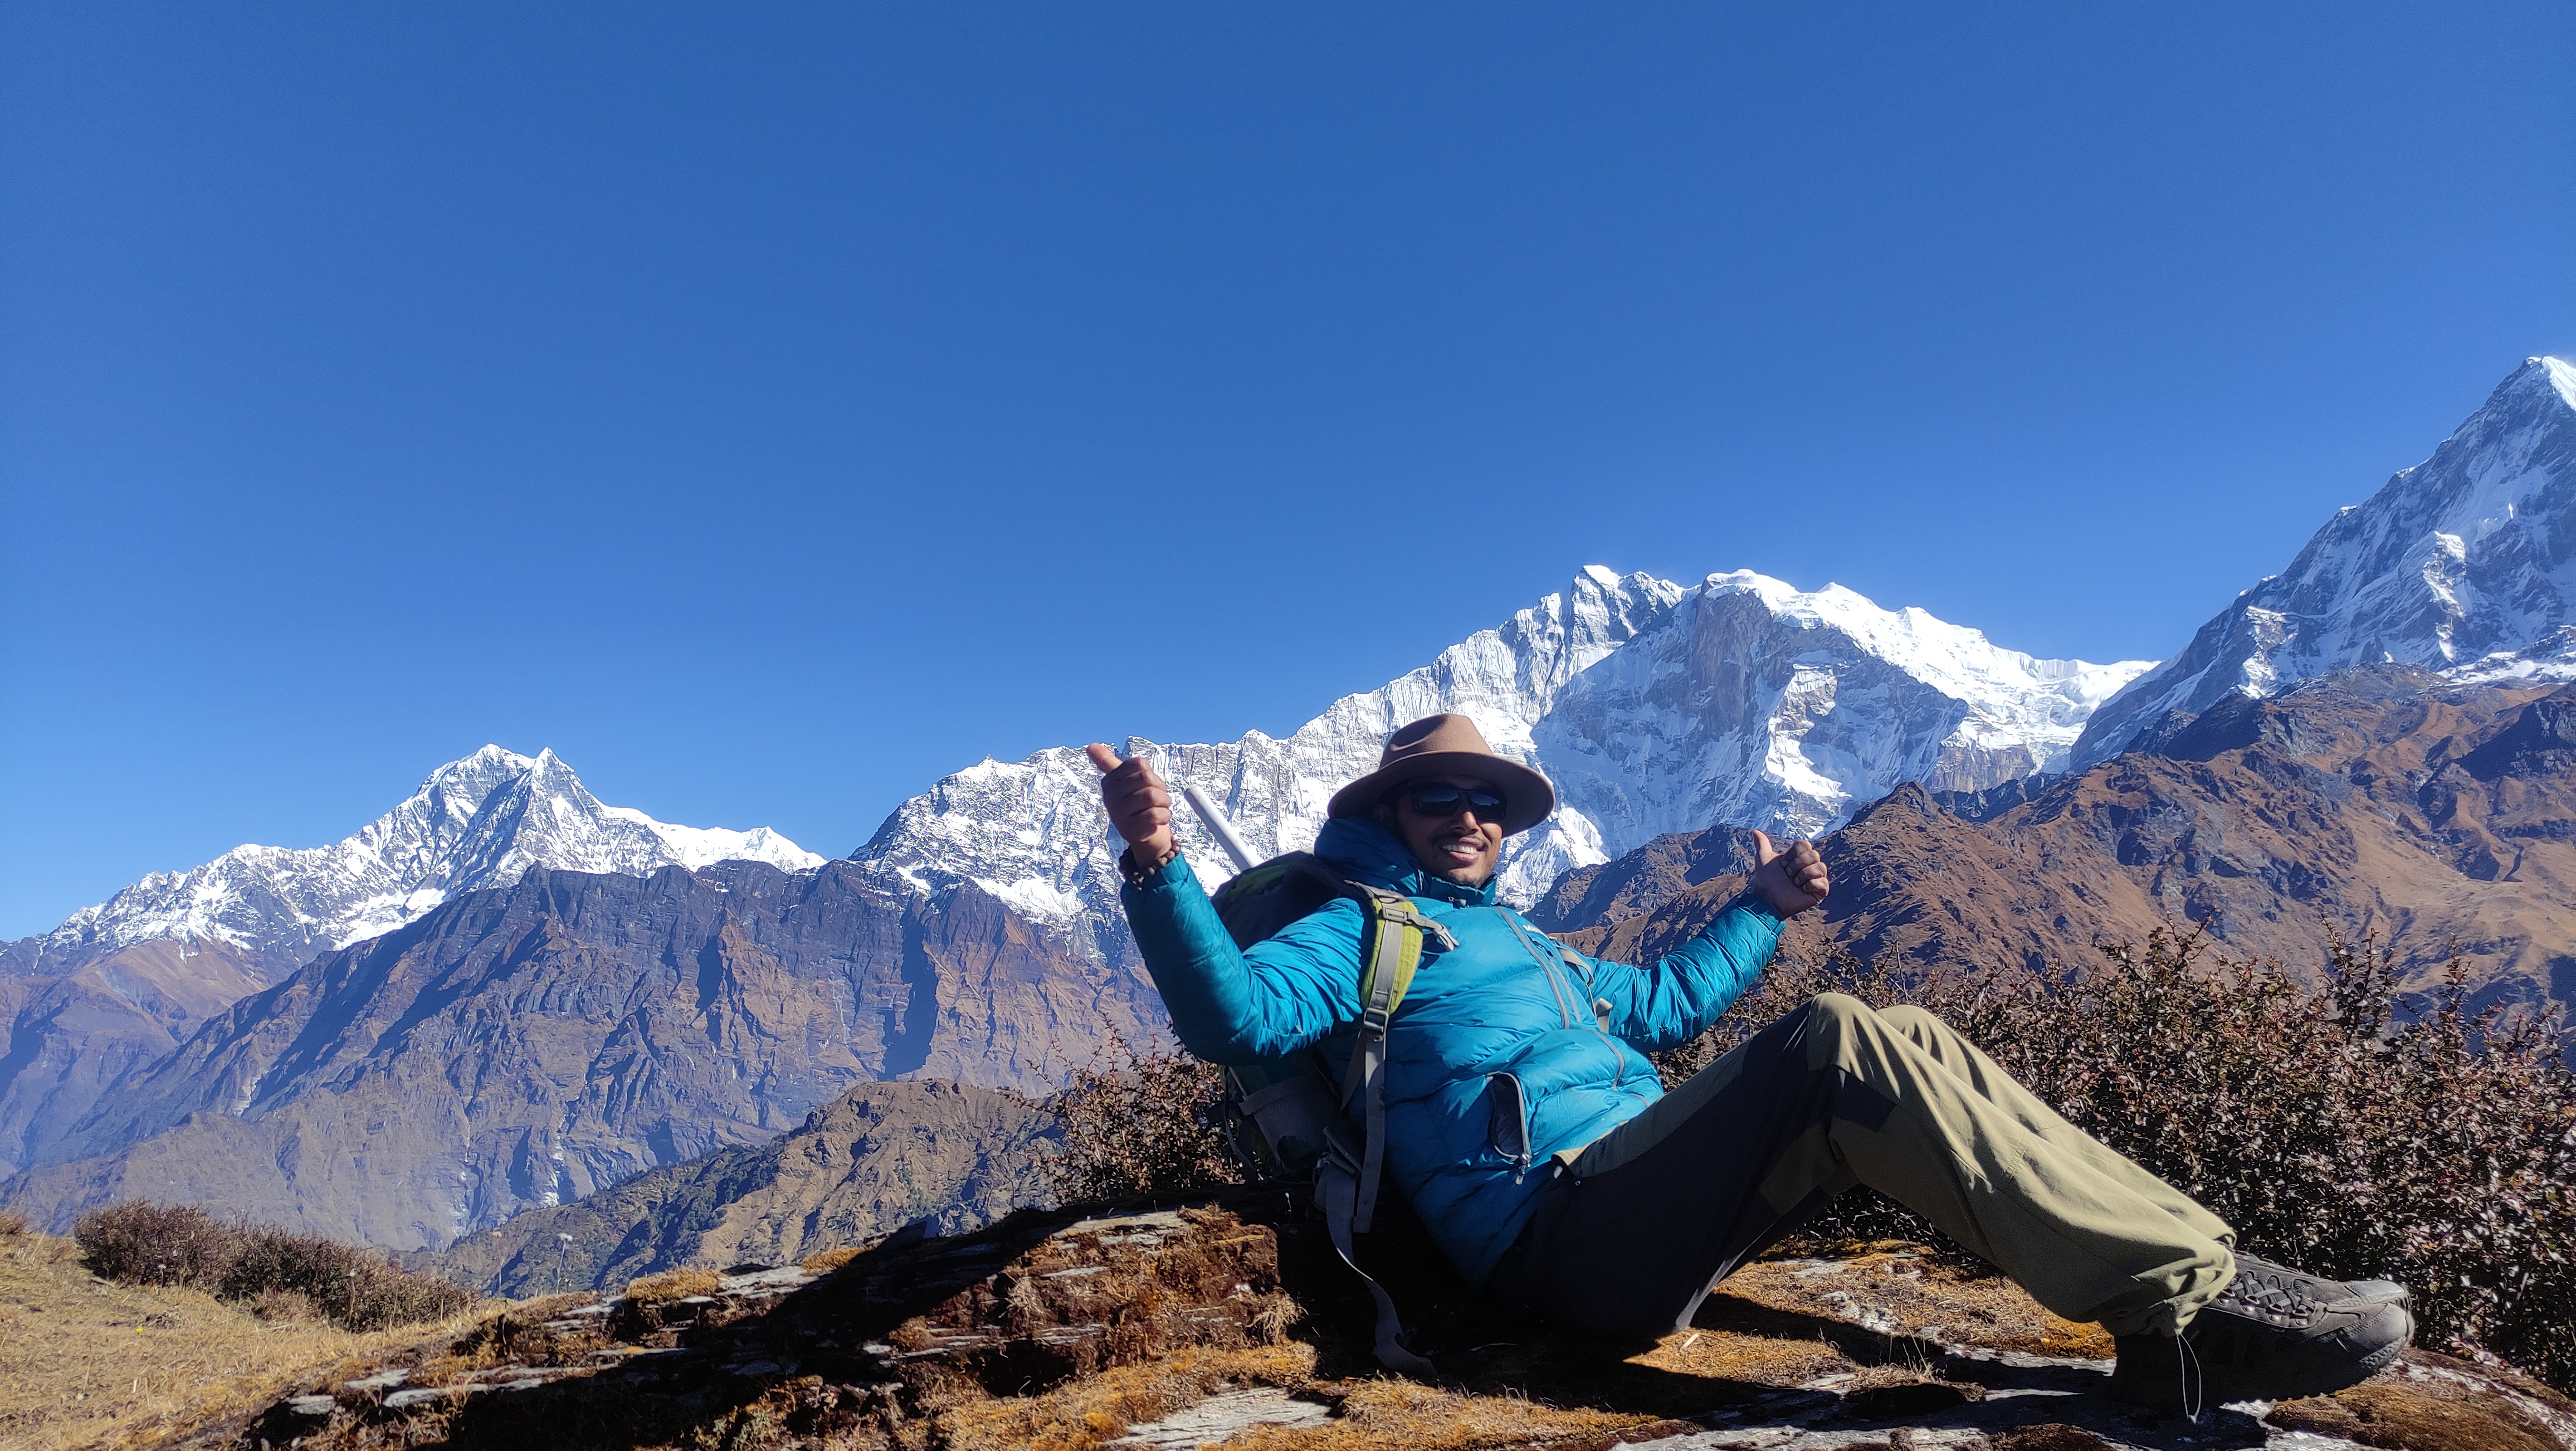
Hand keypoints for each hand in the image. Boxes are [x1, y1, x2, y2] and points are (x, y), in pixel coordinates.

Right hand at [1085, 743, 1174, 863]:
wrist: (1147, 836)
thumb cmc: (1140, 804)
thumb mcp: (1127, 781)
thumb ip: (1110, 763)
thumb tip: (1090, 746)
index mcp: (1109, 782)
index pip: (1138, 764)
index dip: (1151, 774)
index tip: (1148, 786)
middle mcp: (1110, 797)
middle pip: (1146, 779)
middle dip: (1160, 789)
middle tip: (1158, 800)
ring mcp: (1118, 814)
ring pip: (1152, 796)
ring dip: (1164, 803)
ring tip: (1159, 809)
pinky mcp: (1129, 830)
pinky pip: (1155, 815)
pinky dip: (1164, 816)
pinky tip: (1159, 821)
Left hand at [1750, 831, 1828, 915]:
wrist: (1768, 899)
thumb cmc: (1767, 880)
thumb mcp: (1764, 858)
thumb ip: (1762, 844)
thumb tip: (1754, 831)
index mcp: (1800, 857)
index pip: (1805, 845)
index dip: (1792, 855)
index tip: (1783, 864)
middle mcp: (1810, 866)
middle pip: (1814, 854)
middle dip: (1797, 865)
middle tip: (1788, 875)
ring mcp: (1816, 879)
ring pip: (1820, 867)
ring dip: (1802, 875)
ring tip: (1794, 883)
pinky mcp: (1820, 891)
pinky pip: (1823, 882)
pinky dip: (1810, 885)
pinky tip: (1802, 890)